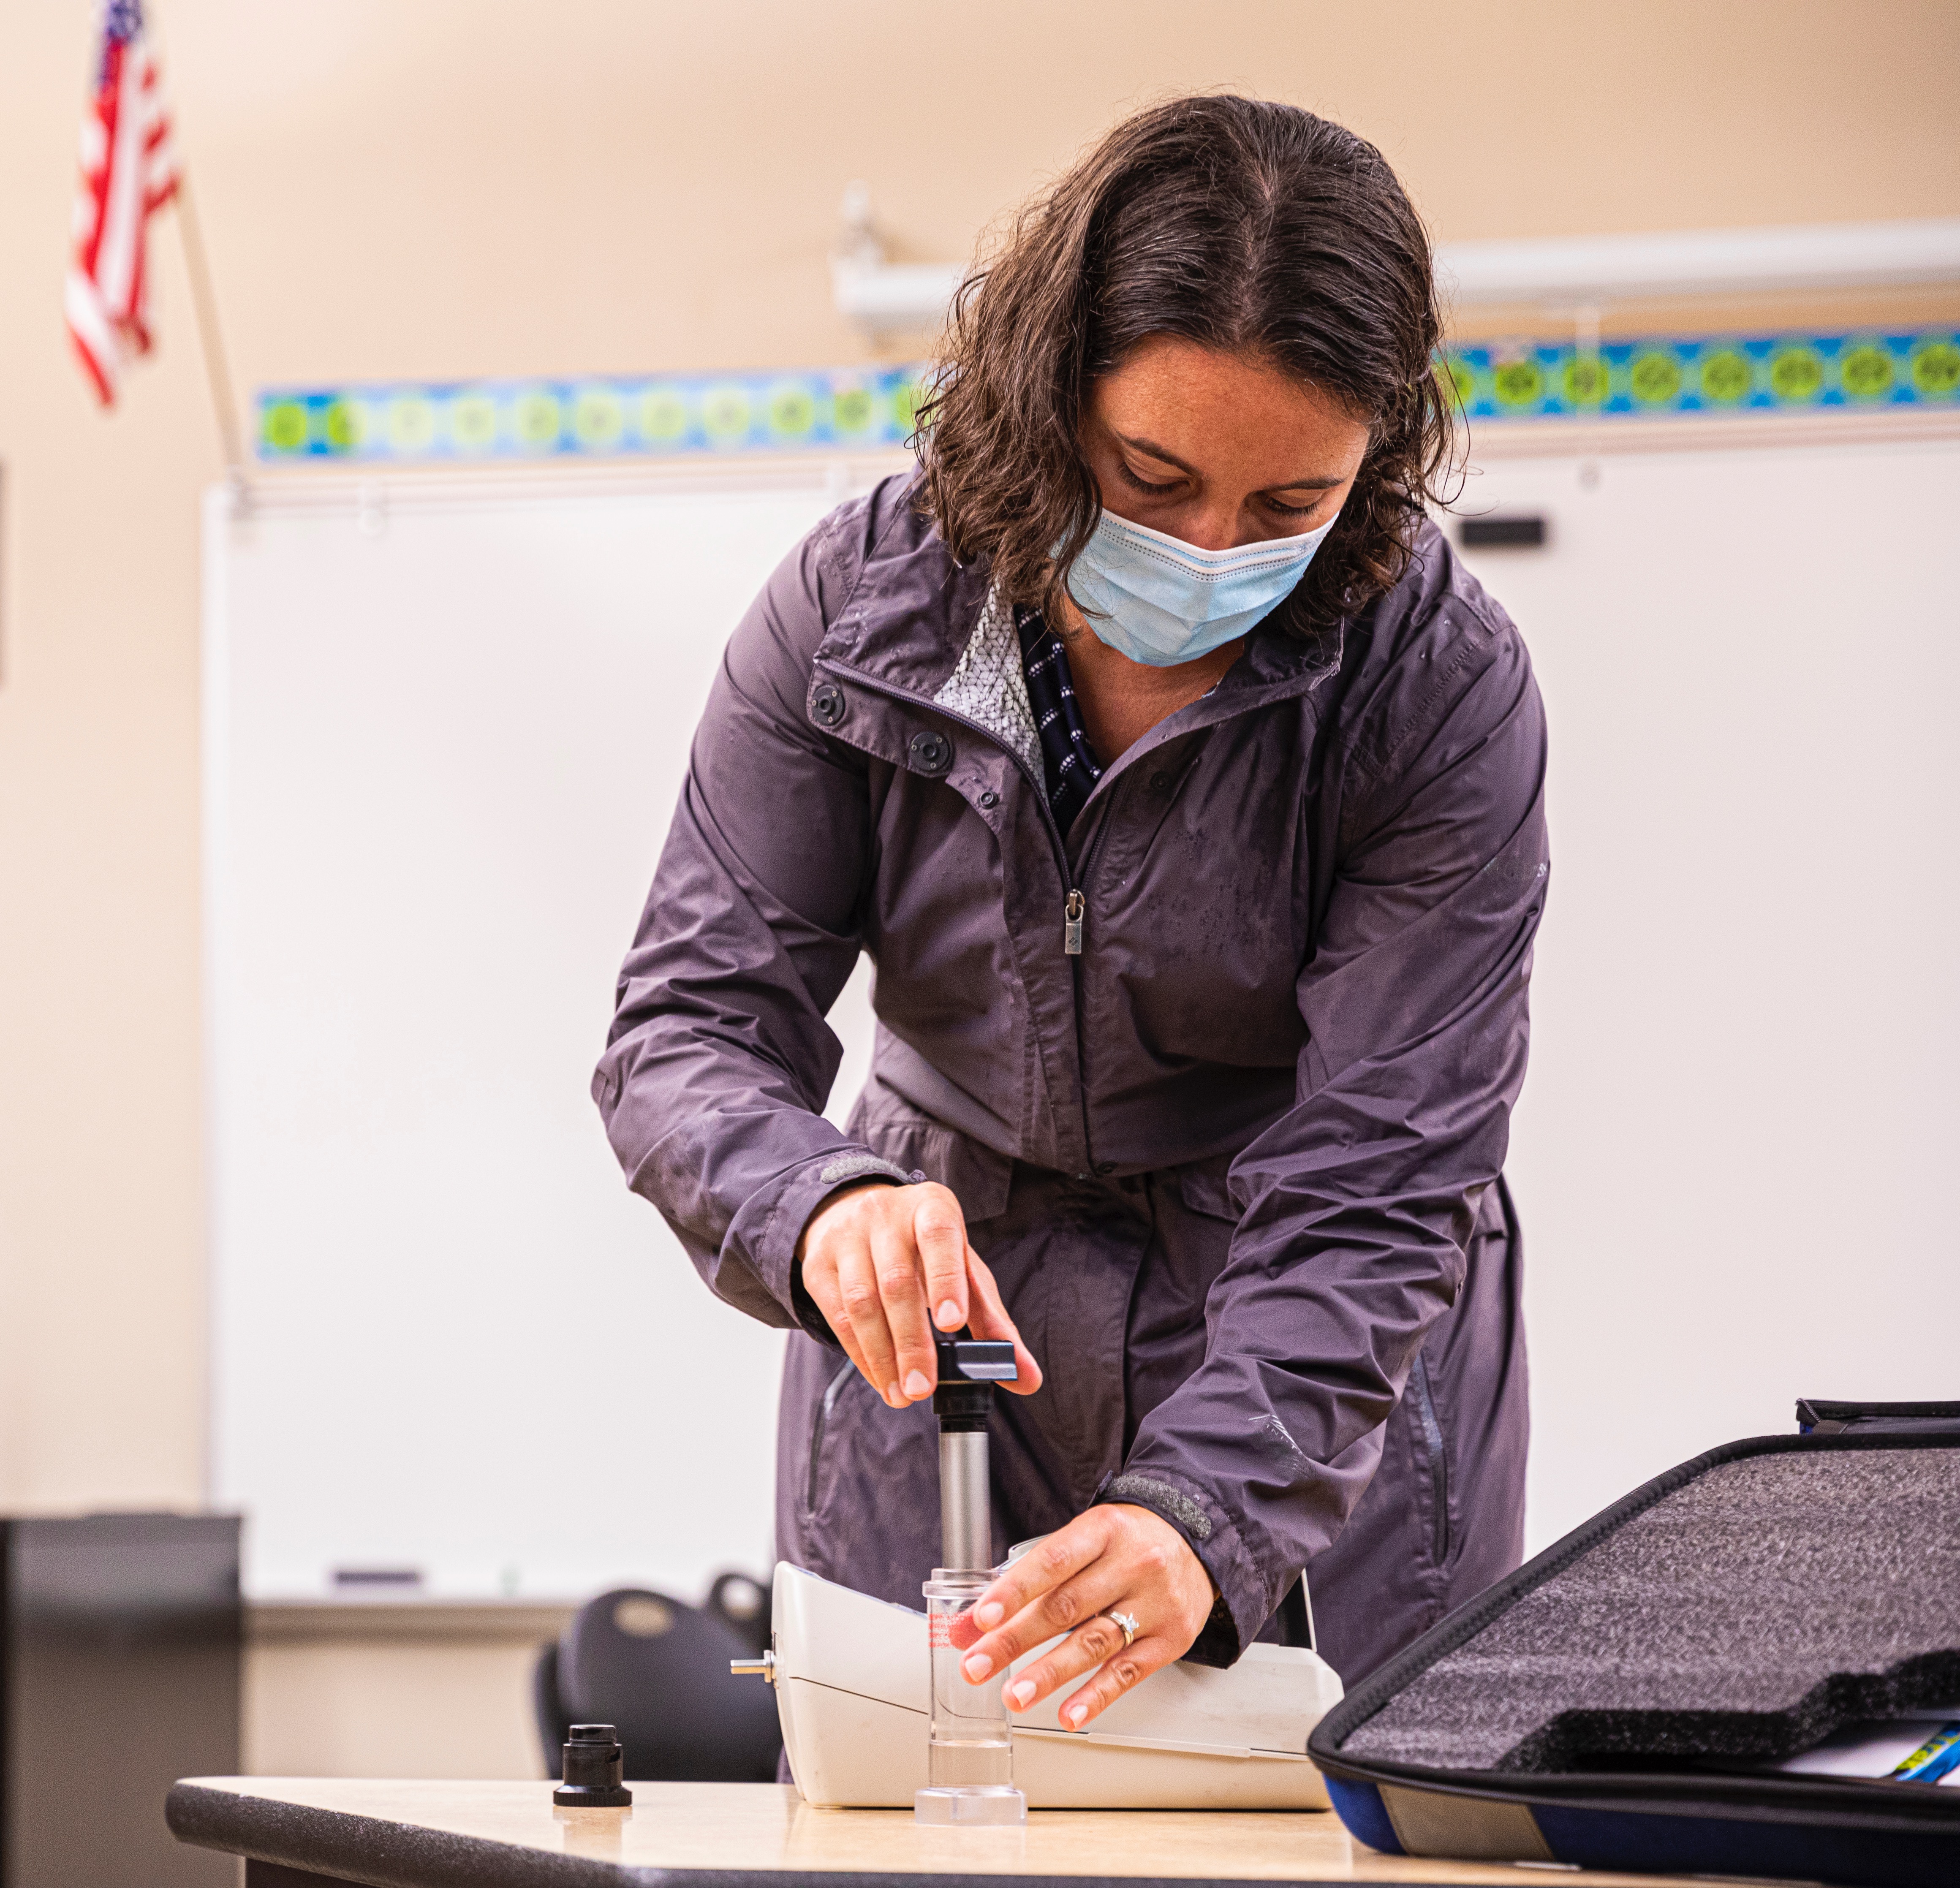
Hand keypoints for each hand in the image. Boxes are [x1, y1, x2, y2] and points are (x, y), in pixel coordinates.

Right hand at [795, 1181, 1041, 1408]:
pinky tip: (881, 1380)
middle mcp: (886, 1215)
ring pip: (861, 1302)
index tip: (953, 1325)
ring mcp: (847, 1237)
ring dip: (883, 1356)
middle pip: (897, 1283)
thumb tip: (1027, 1378)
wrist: (855, 1212)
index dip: (946, 1280)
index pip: (939, 1237)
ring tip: (903, 1394)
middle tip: (924, 1388)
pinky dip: (860, 1355)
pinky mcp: (819, 1265)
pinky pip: (836, 1315)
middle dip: (912, 1342)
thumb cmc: (923, 1248)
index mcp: (932, 1207)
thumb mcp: (963, 1269)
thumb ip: (995, 1323)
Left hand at [947, 1504, 1214, 1728]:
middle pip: (1066, 1607)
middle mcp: (1132, 1564)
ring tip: (1014, 1696)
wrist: (1197, 1539)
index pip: (1052, 1561)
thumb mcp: (1082, 1540)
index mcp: (1103, 1530)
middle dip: (1015, 1641)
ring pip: (1094, 1643)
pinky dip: (1095, 1696)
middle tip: (976, 1666)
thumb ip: (1029, 1578)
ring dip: (1049, 1674)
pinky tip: (1068, 1713)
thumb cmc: (1127, 1540)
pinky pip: (1128, 1673)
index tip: (982, 1618)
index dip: (1015, 1590)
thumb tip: (972, 1623)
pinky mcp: (1171, 1639)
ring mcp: (1154, 1603)